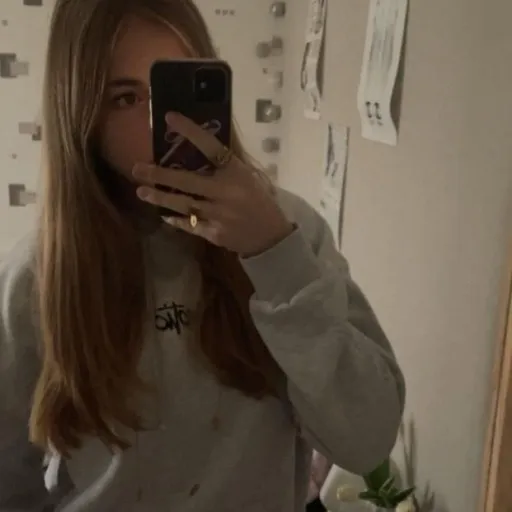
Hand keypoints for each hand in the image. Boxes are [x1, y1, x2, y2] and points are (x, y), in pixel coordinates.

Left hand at [132, 112, 293, 256]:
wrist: (271, 236)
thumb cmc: (260, 202)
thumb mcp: (249, 178)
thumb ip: (227, 166)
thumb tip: (201, 146)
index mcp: (236, 173)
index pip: (211, 147)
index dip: (190, 131)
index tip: (169, 117)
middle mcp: (226, 192)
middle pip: (188, 181)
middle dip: (160, 175)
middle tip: (136, 168)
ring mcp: (219, 215)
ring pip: (184, 204)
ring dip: (161, 197)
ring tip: (141, 192)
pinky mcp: (215, 233)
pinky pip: (190, 225)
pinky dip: (176, 220)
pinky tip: (163, 215)